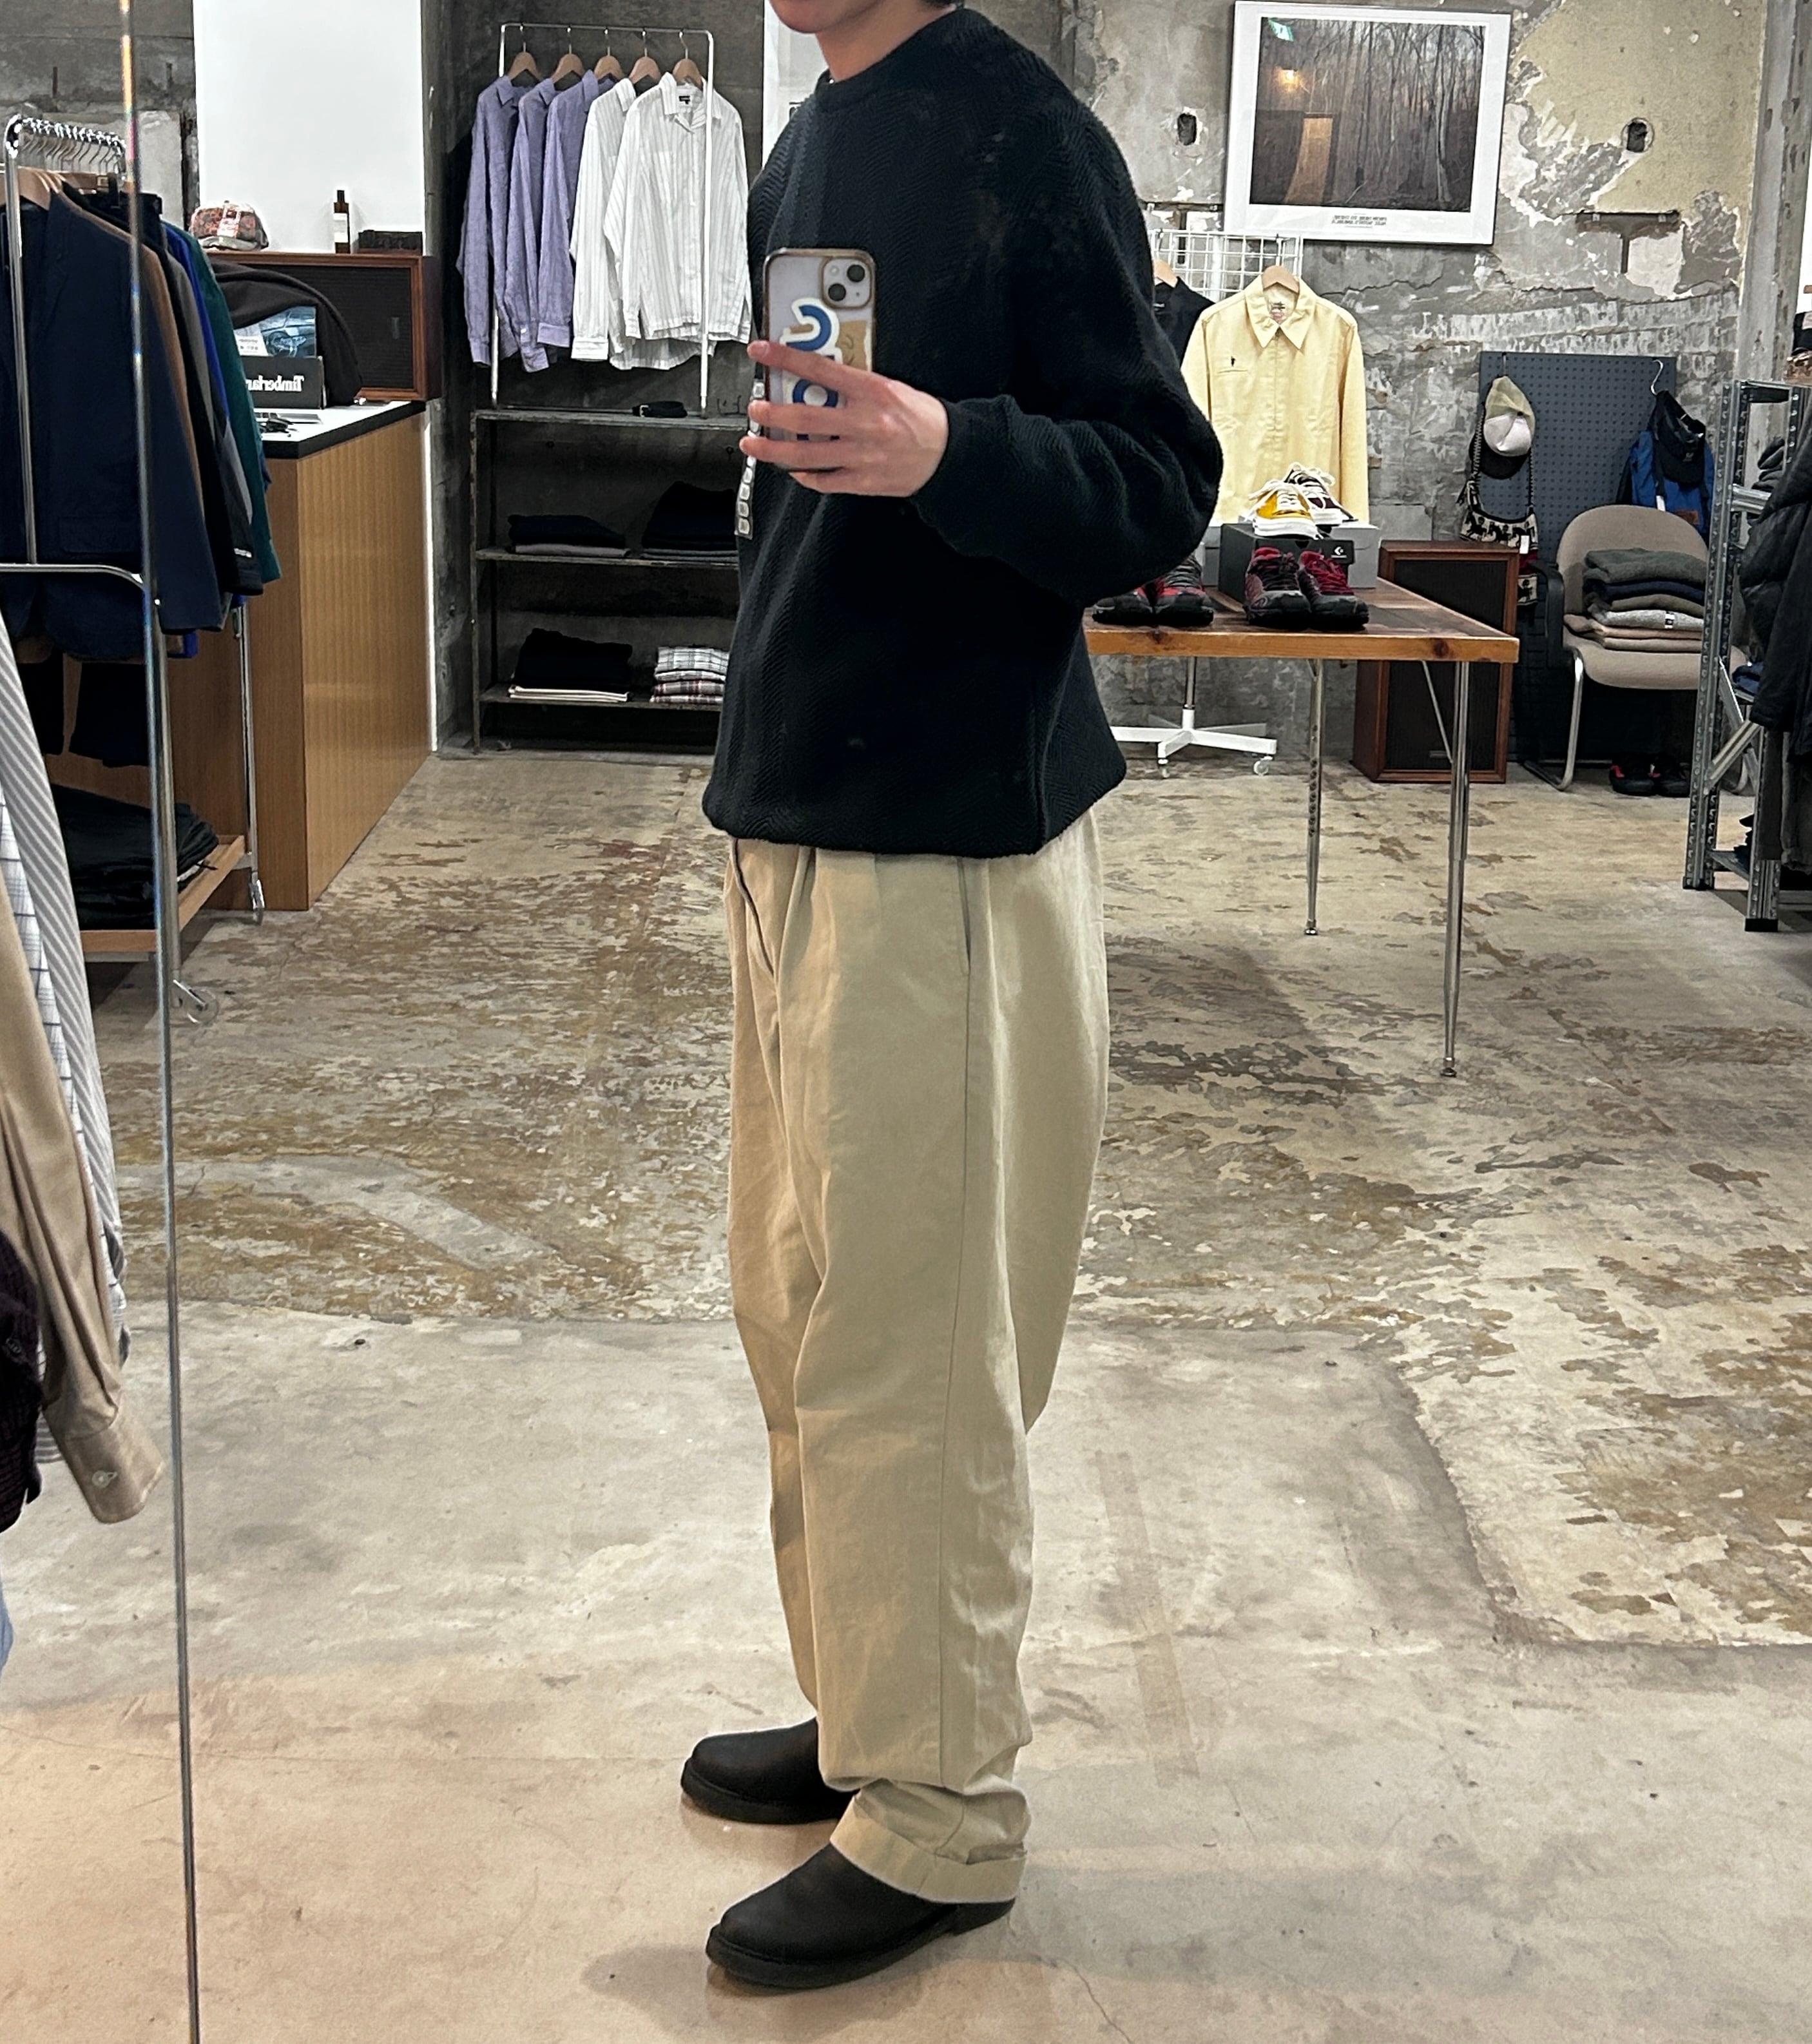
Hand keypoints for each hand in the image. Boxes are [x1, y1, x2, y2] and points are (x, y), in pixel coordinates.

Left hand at [743, 338, 949, 496]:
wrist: (950, 453)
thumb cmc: (922, 419)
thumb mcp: (891, 387)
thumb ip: (855, 384)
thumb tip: (819, 377)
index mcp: (872, 392)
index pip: (819, 370)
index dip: (785, 359)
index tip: (763, 352)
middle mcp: (864, 424)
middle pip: (805, 418)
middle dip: (772, 413)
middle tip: (755, 408)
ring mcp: (862, 456)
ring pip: (807, 454)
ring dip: (775, 450)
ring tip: (755, 443)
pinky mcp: (864, 481)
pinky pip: (826, 481)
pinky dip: (805, 476)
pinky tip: (792, 470)